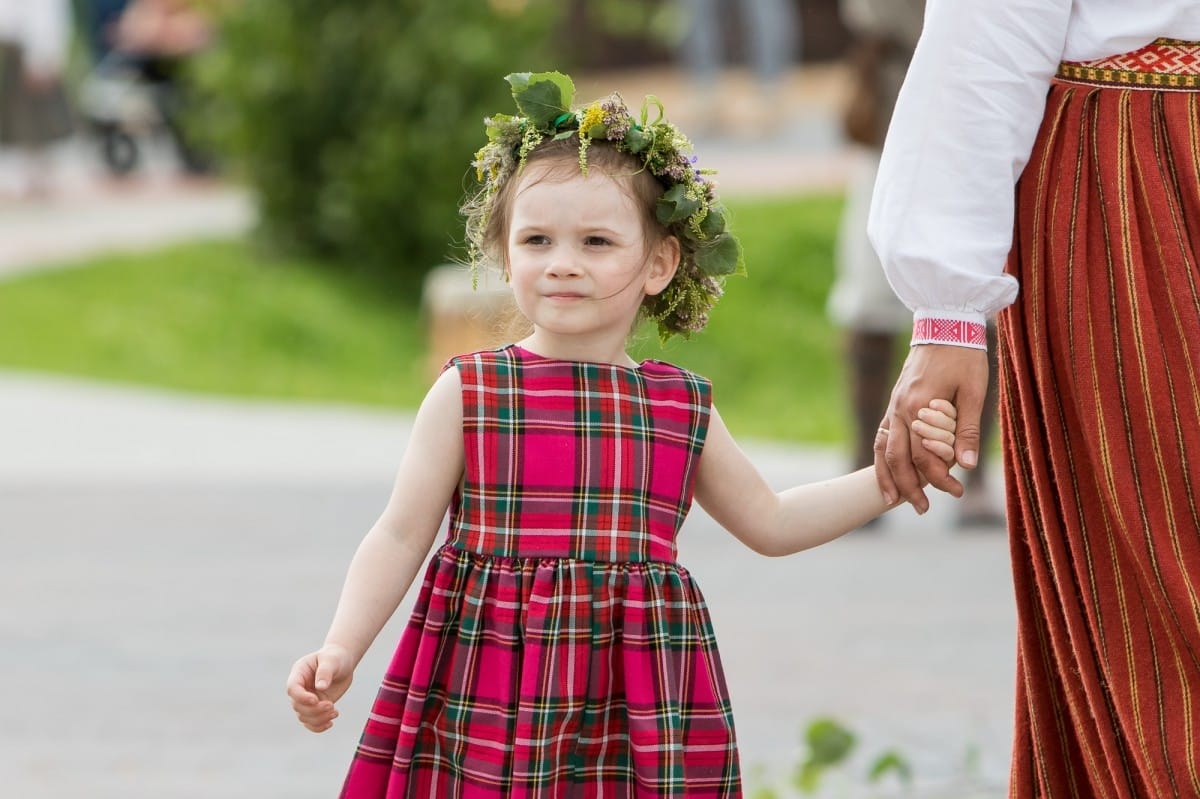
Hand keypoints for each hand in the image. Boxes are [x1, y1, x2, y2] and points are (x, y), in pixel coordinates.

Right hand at [285, 644, 354, 732]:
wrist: (342, 662)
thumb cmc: (335, 657)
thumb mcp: (331, 660)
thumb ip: (325, 672)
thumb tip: (320, 687)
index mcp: (299, 673)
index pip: (292, 689)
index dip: (302, 697)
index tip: (316, 700)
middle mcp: (300, 688)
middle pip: (298, 706)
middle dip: (314, 710)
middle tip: (331, 706)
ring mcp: (306, 699)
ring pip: (304, 716)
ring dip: (318, 719)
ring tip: (335, 712)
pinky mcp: (315, 707)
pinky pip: (310, 722)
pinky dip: (318, 726)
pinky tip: (330, 723)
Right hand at [875, 344, 987, 511]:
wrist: (945, 324)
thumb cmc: (964, 356)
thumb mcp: (974, 391)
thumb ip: (968, 428)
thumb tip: (967, 465)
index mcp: (919, 406)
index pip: (924, 454)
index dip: (939, 477)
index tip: (957, 491)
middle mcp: (900, 408)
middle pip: (897, 458)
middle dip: (908, 487)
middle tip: (922, 509)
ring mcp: (893, 405)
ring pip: (883, 448)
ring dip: (887, 476)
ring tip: (891, 500)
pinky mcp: (894, 402)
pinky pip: (882, 435)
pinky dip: (883, 457)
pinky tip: (887, 471)